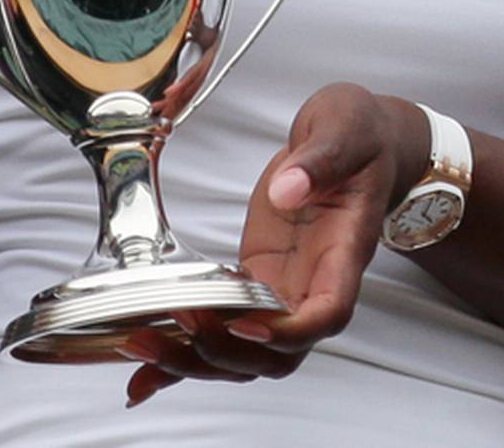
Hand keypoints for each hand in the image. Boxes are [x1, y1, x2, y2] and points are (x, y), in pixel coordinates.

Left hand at [121, 84, 427, 406]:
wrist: (357, 142)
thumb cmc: (361, 137)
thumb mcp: (346, 128)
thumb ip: (321, 159)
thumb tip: (288, 191)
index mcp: (343, 252)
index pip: (326, 315)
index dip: (288, 332)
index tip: (245, 322)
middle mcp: (313, 283)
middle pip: (278, 354)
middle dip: (227, 352)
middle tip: (179, 321)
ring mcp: (282, 287)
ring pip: (246, 353)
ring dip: (194, 361)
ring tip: (142, 345)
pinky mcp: (254, 279)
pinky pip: (222, 328)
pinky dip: (183, 356)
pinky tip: (142, 375)